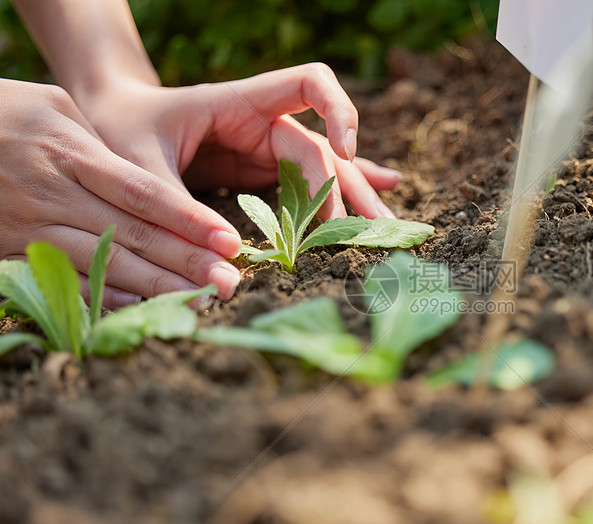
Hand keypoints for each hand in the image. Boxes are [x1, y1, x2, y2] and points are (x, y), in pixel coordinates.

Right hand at [0, 80, 242, 307]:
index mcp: (70, 155)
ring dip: (155, 287)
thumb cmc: (4, 112)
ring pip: (102, 263)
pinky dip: (103, 297)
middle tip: (231, 284)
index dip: (189, 219)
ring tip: (200, 301)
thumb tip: (148, 192)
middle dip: (186, 263)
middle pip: (132, 235)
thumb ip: (102, 148)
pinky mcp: (5, 250)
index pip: (143, 193)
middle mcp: (52, 195)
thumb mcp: (53, 108)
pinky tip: (140, 308)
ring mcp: (27, 228)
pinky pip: (62, 278)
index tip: (229, 241)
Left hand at [77, 64, 401, 219]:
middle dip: (349, 189)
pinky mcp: (261, 175)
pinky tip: (377, 200)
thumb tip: (218, 271)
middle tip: (372, 231)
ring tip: (387, 230)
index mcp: (241, 103)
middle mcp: (264, 124)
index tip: (344, 152)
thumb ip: (174, 215)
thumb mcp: (136, 169)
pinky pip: (308, 185)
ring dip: (355, 201)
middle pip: (325, 149)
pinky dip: (340, 196)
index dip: (337, 112)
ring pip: (325, 172)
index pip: (310, 84)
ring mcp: (266, 151)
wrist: (105, 125)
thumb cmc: (117, 129)